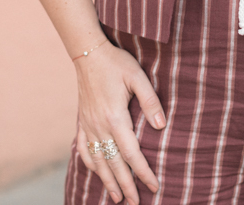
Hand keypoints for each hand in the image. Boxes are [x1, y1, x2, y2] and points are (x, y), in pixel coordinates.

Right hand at [73, 41, 165, 203]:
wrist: (88, 53)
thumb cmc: (116, 63)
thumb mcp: (138, 77)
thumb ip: (151, 102)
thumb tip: (161, 126)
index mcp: (115, 118)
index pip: (132, 154)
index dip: (143, 172)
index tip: (154, 186)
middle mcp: (100, 126)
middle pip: (114, 164)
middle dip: (126, 185)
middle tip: (135, 203)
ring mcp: (88, 125)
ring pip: (98, 161)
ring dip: (108, 181)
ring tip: (117, 198)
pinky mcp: (82, 121)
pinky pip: (84, 149)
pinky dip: (91, 164)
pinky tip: (97, 172)